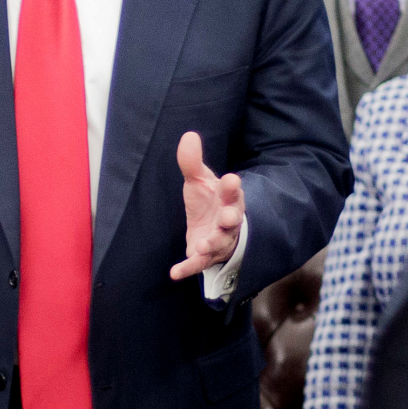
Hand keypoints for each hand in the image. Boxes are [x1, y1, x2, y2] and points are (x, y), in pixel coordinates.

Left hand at [170, 130, 244, 280]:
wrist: (212, 227)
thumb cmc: (210, 201)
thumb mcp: (200, 180)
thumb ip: (192, 162)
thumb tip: (188, 135)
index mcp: (228, 199)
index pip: (233, 192)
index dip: (231, 187)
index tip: (230, 179)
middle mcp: (227, 221)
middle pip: (232, 220)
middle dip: (231, 218)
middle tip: (229, 216)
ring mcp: (218, 241)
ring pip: (219, 244)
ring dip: (211, 244)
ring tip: (202, 245)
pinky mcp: (205, 257)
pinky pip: (198, 265)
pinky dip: (188, 269)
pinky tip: (175, 273)